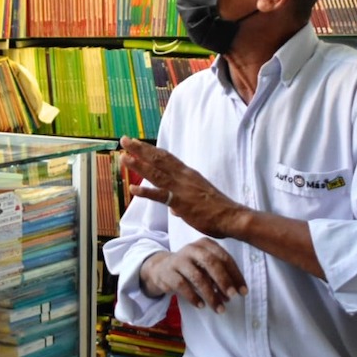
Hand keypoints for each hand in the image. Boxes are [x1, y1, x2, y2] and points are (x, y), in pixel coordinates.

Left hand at [120, 136, 248, 238]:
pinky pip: (161, 196)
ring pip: (156, 174)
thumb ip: (182, 201)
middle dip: (140, 149)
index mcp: (187, 173)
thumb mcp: (198, 198)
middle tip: (124, 140)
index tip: (136, 142)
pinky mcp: (181, 203)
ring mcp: (181, 189)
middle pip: (158, 159)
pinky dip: (146, 192)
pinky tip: (133, 189)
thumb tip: (172, 208)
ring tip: (124, 157)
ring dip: (138, 165)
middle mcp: (183, 177)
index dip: (150, 149)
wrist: (232, 216)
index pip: (166, 157)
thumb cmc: (217, 209)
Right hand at [141, 241, 246, 311]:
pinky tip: (201, 306)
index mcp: (205, 244)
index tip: (243, 292)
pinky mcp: (168, 272)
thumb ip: (221, 274)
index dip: (235, 275)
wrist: (163, 269)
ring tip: (219, 309)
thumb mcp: (206, 265)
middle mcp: (192, 248)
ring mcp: (178, 259)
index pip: (224, 258)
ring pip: (197, 277)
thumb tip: (236, 291)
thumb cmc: (192, 268)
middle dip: (224, 281)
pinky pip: (182, 285)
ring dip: (211, 295)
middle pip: (211, 263)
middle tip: (232, 297)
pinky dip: (193, 297)